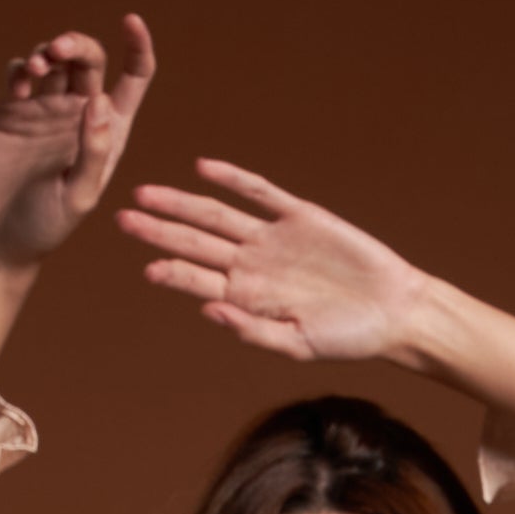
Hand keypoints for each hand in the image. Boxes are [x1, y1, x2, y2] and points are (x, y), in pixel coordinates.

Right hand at [0, 16, 157, 270]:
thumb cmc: (45, 228)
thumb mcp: (78, 197)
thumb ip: (93, 151)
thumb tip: (100, 100)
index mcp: (108, 133)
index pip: (133, 79)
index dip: (137, 47)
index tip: (131, 20)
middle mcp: (79, 116)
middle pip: (89, 59)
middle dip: (77, 44)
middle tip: (58, 51)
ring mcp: (45, 111)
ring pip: (55, 59)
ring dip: (48, 51)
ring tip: (39, 65)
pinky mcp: (12, 112)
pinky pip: (20, 72)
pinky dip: (21, 67)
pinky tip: (20, 84)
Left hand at [115, 160, 426, 363]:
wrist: (393, 310)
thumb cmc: (347, 339)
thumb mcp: (298, 345)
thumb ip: (253, 330)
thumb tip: (209, 311)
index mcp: (248, 299)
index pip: (199, 281)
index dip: (172, 273)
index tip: (146, 266)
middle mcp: (253, 266)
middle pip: (196, 243)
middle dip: (159, 231)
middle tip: (122, 218)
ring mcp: (273, 239)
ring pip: (217, 215)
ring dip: (182, 204)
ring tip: (146, 194)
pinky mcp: (299, 216)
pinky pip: (259, 193)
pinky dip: (232, 179)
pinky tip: (204, 168)